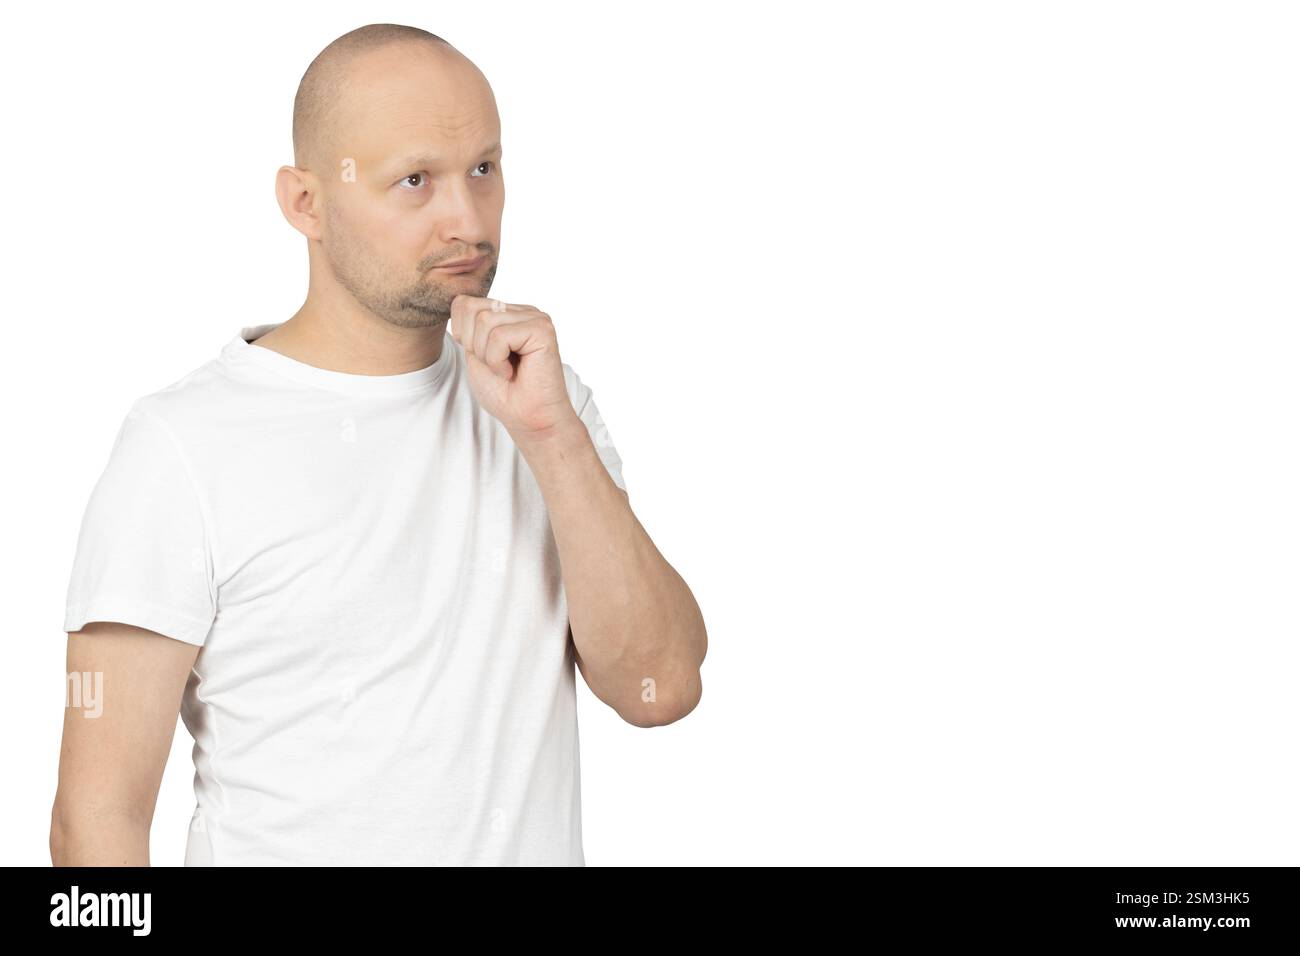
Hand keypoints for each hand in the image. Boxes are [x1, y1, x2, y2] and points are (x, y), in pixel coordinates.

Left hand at [448, 294, 577, 443]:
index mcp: (507, 314)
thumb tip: (459, 301)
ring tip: (505, 370)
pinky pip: (500, 336)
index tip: (483, 359)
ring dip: (487, 355)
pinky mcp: (542, 329)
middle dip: (474, 345)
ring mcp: (535, 317)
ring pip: (485, 321)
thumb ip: (469, 325)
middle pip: (472, 309)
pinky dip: (498, 361)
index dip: (463, 335)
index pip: (464, 303)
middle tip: (496, 367)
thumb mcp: (474, 353)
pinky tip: (513, 372)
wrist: (528, 419)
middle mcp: (523, 311)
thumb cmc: (504, 393)